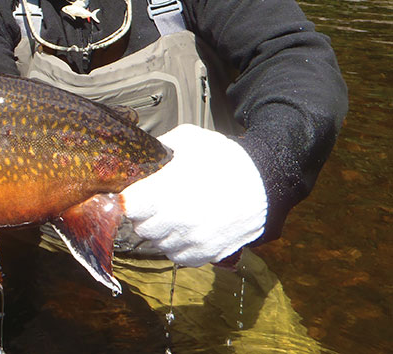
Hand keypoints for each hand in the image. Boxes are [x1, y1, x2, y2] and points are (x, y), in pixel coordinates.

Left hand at [121, 123, 267, 266]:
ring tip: (175, 213)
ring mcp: (194, 239)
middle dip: (144, 215)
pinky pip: (179, 257)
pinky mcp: (208, 253)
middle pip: (141, 227)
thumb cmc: (225, 157)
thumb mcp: (189, 138)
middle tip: (155, 202)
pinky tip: (187, 228)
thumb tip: (141, 154)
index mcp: (168, 190)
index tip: (136, 192)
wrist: (265, 181)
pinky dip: (178, 246)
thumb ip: (159, 146)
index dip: (130, 198)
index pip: (129, 206)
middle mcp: (178, 219)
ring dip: (161, 231)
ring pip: (159, 244)